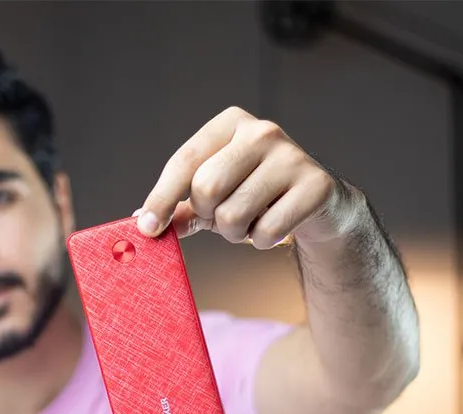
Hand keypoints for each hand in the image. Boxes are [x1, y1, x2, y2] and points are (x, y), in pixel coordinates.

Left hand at [136, 106, 366, 248]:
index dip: (161, 199)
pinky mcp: (317, 184)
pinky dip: (261, 241)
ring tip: (252, 220)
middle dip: (209, 215)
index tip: (147, 228)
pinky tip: (274, 226)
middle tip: (224, 217)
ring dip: (234, 233)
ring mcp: (292, 155)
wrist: (319, 204)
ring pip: (233, 215)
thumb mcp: (214, 197)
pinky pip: (266, 231)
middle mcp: (262, 131)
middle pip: (206, 188)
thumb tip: (142, 221)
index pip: (184, 162)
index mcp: (230, 123)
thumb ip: (180, 207)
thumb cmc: (256, 195)